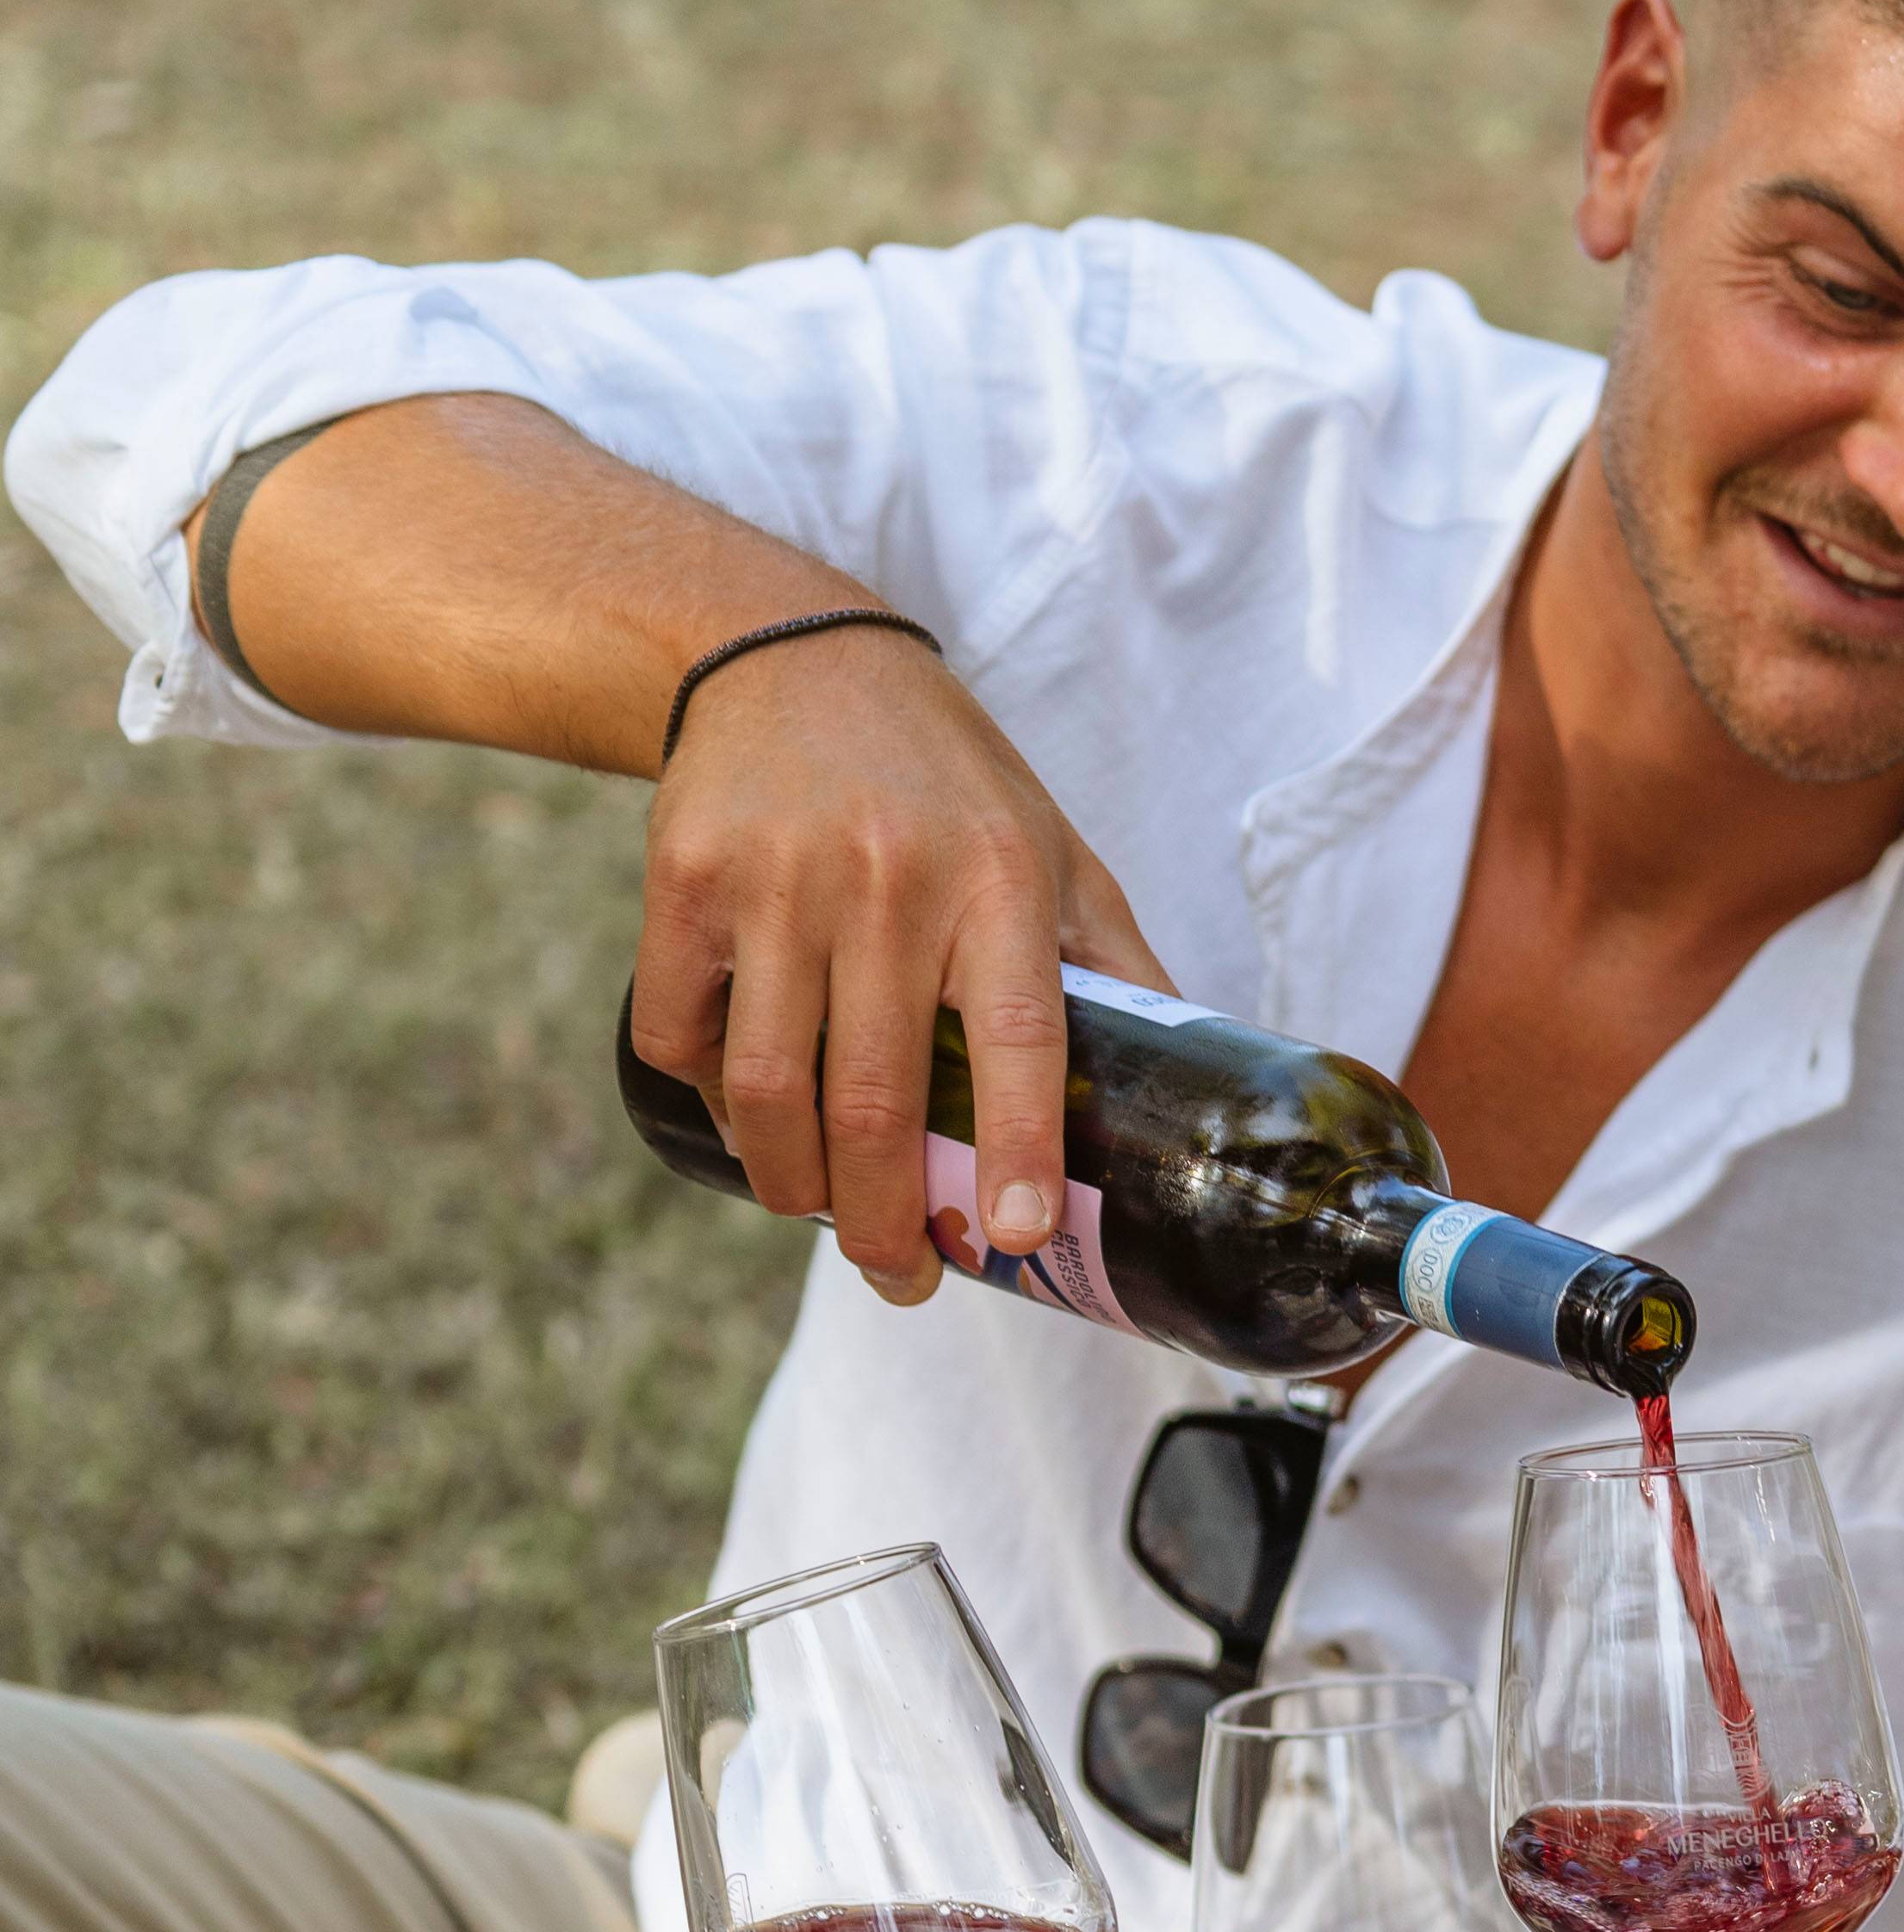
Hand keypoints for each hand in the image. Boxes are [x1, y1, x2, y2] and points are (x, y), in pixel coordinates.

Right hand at [632, 630, 1167, 1307]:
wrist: (788, 653)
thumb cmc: (942, 776)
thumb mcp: (1050, 845)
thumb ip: (1115, 963)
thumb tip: (1193, 1091)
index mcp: (998, 879)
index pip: (1020, 1035)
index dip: (1020, 1147)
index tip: (1020, 1238)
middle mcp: (888, 880)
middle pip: (874, 1099)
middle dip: (885, 1223)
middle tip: (904, 1278)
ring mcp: (777, 881)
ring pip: (766, 1089)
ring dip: (791, 1186)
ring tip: (820, 1218)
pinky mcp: (685, 881)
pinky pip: (682, 1036)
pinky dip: (710, 1105)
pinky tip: (748, 1122)